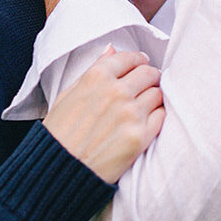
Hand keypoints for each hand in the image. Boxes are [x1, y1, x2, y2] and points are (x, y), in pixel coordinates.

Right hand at [43, 48, 163, 183]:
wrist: (60, 171)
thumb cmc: (59, 133)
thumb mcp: (68, 94)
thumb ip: (93, 70)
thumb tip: (111, 49)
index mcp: (97, 76)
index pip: (131, 58)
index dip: (137, 62)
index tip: (139, 67)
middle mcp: (117, 91)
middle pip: (149, 73)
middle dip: (148, 78)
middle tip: (144, 87)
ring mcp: (131, 114)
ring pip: (158, 94)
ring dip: (153, 98)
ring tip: (143, 107)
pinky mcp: (140, 136)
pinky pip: (161, 116)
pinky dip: (156, 116)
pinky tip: (144, 122)